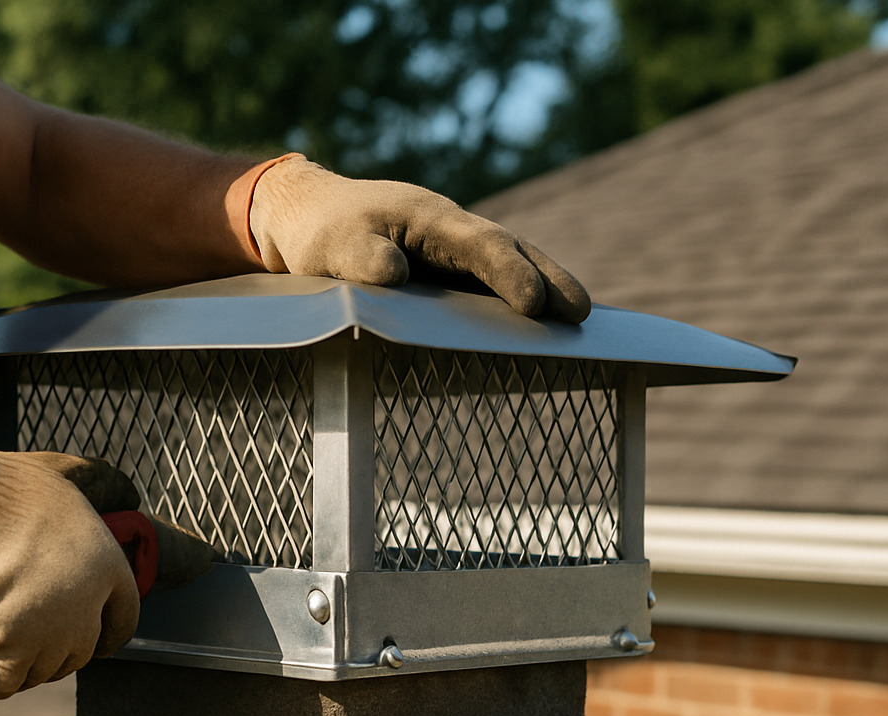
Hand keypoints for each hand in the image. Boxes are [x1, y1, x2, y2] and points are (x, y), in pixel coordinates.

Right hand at [0, 421, 139, 696]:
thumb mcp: (62, 481)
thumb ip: (91, 502)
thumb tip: (121, 491)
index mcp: (107, 563)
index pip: (123, 618)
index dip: (104, 631)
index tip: (93, 641)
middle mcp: (86, 603)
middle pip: (80, 652)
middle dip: (55, 649)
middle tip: (26, 634)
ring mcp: (51, 631)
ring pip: (42, 670)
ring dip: (21, 663)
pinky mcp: (11, 650)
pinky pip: (6, 682)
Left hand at [247, 155, 590, 323]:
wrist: (306, 215)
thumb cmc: (320, 231)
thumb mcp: (331, 245)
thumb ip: (361, 258)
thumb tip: (397, 275)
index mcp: (428, 216)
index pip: (480, 245)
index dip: (508, 273)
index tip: (533, 303)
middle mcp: (449, 229)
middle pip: (510, 251)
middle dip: (548, 278)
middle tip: (582, 313)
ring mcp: (450, 249)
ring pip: (504, 266)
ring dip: (541, 288)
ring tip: (576, 320)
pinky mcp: (444, 270)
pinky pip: (485, 283)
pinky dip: (512, 298)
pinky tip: (534, 327)